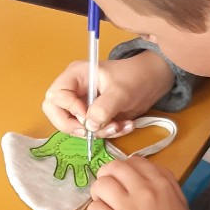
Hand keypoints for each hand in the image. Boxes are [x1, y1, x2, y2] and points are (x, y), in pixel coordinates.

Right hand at [43, 51, 173, 137]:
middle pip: (56, 114)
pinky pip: (91, 131)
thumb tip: (89, 125)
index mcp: (75, 76)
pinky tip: (125, 126)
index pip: (56, 96)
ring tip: (119, 126)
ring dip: (97, 132)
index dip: (68, 109)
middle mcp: (75, 91)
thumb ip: (104, 108)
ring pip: (75, 127)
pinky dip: (107, 133)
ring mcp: (83, 105)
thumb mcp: (121, 92)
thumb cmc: (136, 77)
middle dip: (74, 127)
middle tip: (91, 131)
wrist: (153, 81)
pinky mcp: (93, 117)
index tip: (87, 117)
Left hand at [88, 158, 201, 209]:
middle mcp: (144, 190)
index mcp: (162, 182)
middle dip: (106, 177)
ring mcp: (128, 207)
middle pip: (114, 167)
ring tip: (105, 205)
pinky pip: (94, 209)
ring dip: (98, 194)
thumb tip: (141, 173)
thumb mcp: (180, 203)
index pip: (134, 161)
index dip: (124, 170)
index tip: (123, 182)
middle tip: (108, 191)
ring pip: (100, 185)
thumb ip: (164, 183)